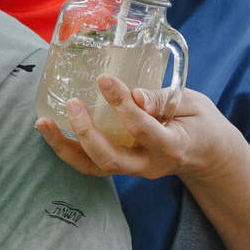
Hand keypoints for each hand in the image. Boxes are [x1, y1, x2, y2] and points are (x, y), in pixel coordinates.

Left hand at [36, 79, 237, 181]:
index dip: (121, 105)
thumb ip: (164, 100)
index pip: (141, 129)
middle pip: (110, 159)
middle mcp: (148, 165)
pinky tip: (51, 131)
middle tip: (73, 103)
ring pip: (93, 167)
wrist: (206, 154)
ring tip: (43, 123)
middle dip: (86, 132)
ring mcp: (133, 169)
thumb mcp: (192, 104)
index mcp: (171, 147)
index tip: (104, 80)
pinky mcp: (121, 166)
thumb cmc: (199, 123)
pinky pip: (90, 164)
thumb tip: (135, 96)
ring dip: (65, 147)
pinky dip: (68, 149)